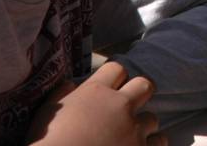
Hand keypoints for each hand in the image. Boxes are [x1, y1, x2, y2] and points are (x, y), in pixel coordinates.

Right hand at [26, 62, 165, 145]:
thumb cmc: (47, 142)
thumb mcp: (47, 112)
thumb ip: (62, 94)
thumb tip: (70, 84)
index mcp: (96, 92)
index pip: (116, 69)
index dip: (115, 77)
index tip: (111, 87)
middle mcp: (120, 106)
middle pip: (144, 85)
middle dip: (139, 94)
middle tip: (130, 107)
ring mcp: (133, 129)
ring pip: (152, 119)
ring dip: (143, 127)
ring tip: (131, 137)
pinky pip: (159, 142)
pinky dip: (152, 145)